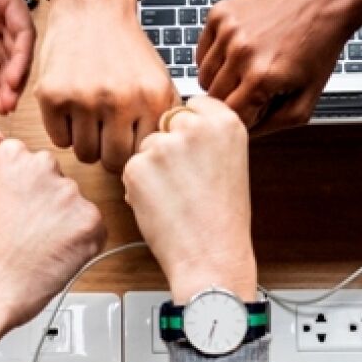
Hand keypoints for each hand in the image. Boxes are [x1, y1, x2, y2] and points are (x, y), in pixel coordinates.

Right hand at [0, 138, 106, 328]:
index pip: (34, 164)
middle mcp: (42, 165)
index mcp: (11, 154)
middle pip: (58, 182)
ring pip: (76, 207)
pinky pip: (94, 230)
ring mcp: (68, 192)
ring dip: (66, 226)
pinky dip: (81, 246)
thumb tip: (31, 187)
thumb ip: (9, 181)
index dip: (28, 193)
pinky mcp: (90, 219)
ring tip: (39, 249)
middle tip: (30, 233)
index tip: (19, 210)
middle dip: (50, 206)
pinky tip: (54, 257)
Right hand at [35, 0, 176, 172]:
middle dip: (109, 152)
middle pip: (113, 161)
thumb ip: (163, 118)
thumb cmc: (125, 48)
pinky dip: (64, 130)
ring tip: (90, 119)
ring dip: (86, 142)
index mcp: (152, 98)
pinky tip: (72, 109)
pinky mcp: (53, 96)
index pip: (143, 155)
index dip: (134, 152)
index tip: (128, 143)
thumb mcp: (158, 79)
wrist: (92, 7)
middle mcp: (119, 100)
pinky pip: (59, 140)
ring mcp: (83, 99)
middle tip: (106, 134)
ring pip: (84, 154)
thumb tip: (162, 159)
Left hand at [121, 96, 254, 300]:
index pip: (193, 106)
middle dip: (169, 148)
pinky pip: (130, 169)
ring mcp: (164, 146)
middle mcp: (195, 127)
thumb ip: (207, 137)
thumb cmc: (223, 219)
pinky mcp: (138, 167)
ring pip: (146, 147)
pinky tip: (161, 206)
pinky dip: (139, 187)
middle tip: (186, 182)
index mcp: (225, 122)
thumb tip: (178, 125)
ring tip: (177, 199)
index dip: (189, 131)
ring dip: (152, 169)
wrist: (212, 256)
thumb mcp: (230, 163)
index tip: (195, 152)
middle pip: (166, 124)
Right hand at [197, 0, 361, 131]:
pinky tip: (238, 53)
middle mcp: (240, 52)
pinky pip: (202, 52)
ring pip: (204, 76)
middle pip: (214, 99)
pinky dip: (215, 58)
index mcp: (261, 77)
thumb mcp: (307, 100)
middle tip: (255, 89)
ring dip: (222, 80)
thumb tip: (244, 133)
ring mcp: (228, 30)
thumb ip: (273, 125)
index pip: (229, 118)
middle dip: (232, 100)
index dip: (243, 119)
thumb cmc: (319, 46)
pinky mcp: (220, 14)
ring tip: (247, 70)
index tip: (255, 110)